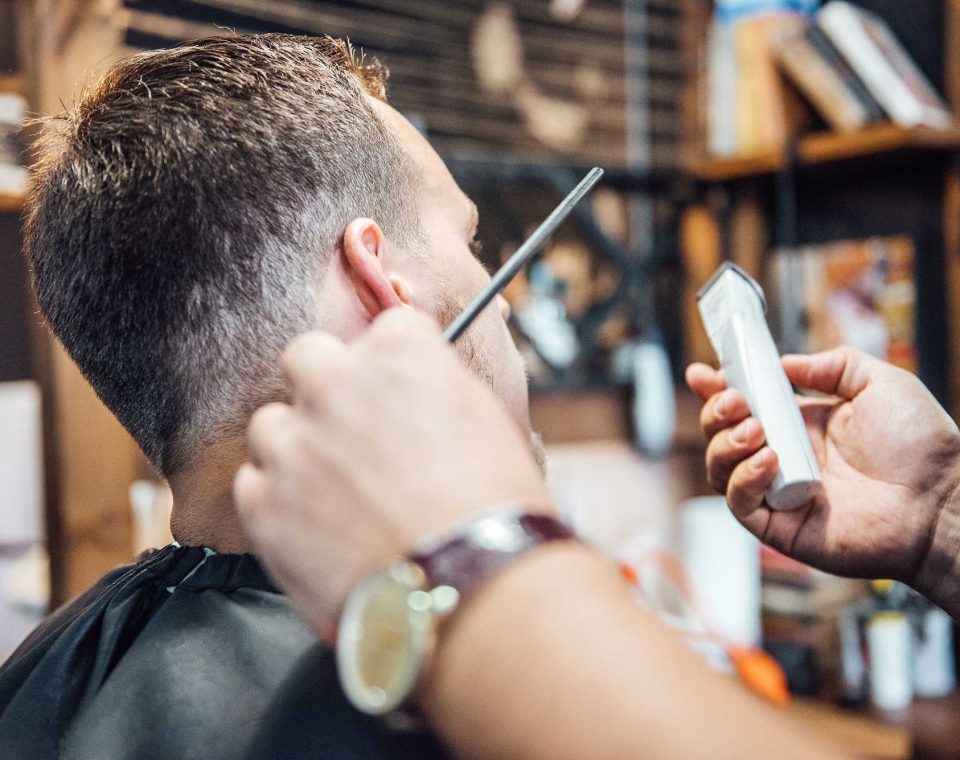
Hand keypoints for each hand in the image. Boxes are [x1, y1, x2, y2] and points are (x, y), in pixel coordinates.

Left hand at [233, 308, 550, 633]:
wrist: (472, 588)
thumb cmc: (495, 507)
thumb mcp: (483, 418)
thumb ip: (433, 385)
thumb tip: (415, 387)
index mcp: (397, 351)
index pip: (384, 328)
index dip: (394, 367)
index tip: (399, 395)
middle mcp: (335, 383)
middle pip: (307, 357)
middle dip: (327, 387)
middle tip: (353, 433)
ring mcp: (293, 443)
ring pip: (272, 425)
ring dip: (298, 449)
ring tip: (337, 495)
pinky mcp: (263, 503)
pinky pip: (253, 485)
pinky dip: (279, 503)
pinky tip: (319, 529)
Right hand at [686, 348, 959, 594]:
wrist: (942, 499)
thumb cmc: (920, 444)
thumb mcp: (878, 382)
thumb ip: (830, 365)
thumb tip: (782, 364)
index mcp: (801, 425)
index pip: (745, 405)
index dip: (717, 390)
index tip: (703, 373)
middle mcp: (784, 457)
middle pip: (722, 435)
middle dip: (716, 412)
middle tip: (735, 401)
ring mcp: (779, 492)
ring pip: (720, 469)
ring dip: (725, 444)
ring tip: (756, 430)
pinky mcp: (780, 526)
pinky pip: (740, 503)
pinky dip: (744, 478)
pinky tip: (770, 460)